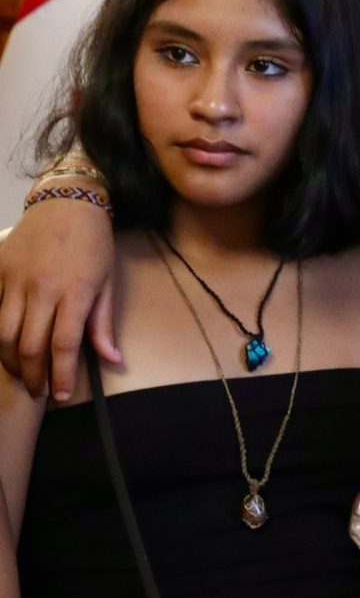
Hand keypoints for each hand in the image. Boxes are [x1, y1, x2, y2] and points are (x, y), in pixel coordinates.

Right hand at [0, 191, 118, 401]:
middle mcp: (41, 288)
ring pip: (3, 332)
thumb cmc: (94, 244)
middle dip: (34, 374)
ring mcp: (15, 279)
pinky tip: (4, 348)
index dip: (60, 375)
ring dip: (10, 361)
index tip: (60, 395)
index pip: (63, 345)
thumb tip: (112, 360)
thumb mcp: (107, 282)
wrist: (67, 203)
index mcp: (75, 292)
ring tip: (21, 375)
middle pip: (29, 344)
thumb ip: (103, 323)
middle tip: (38, 391)